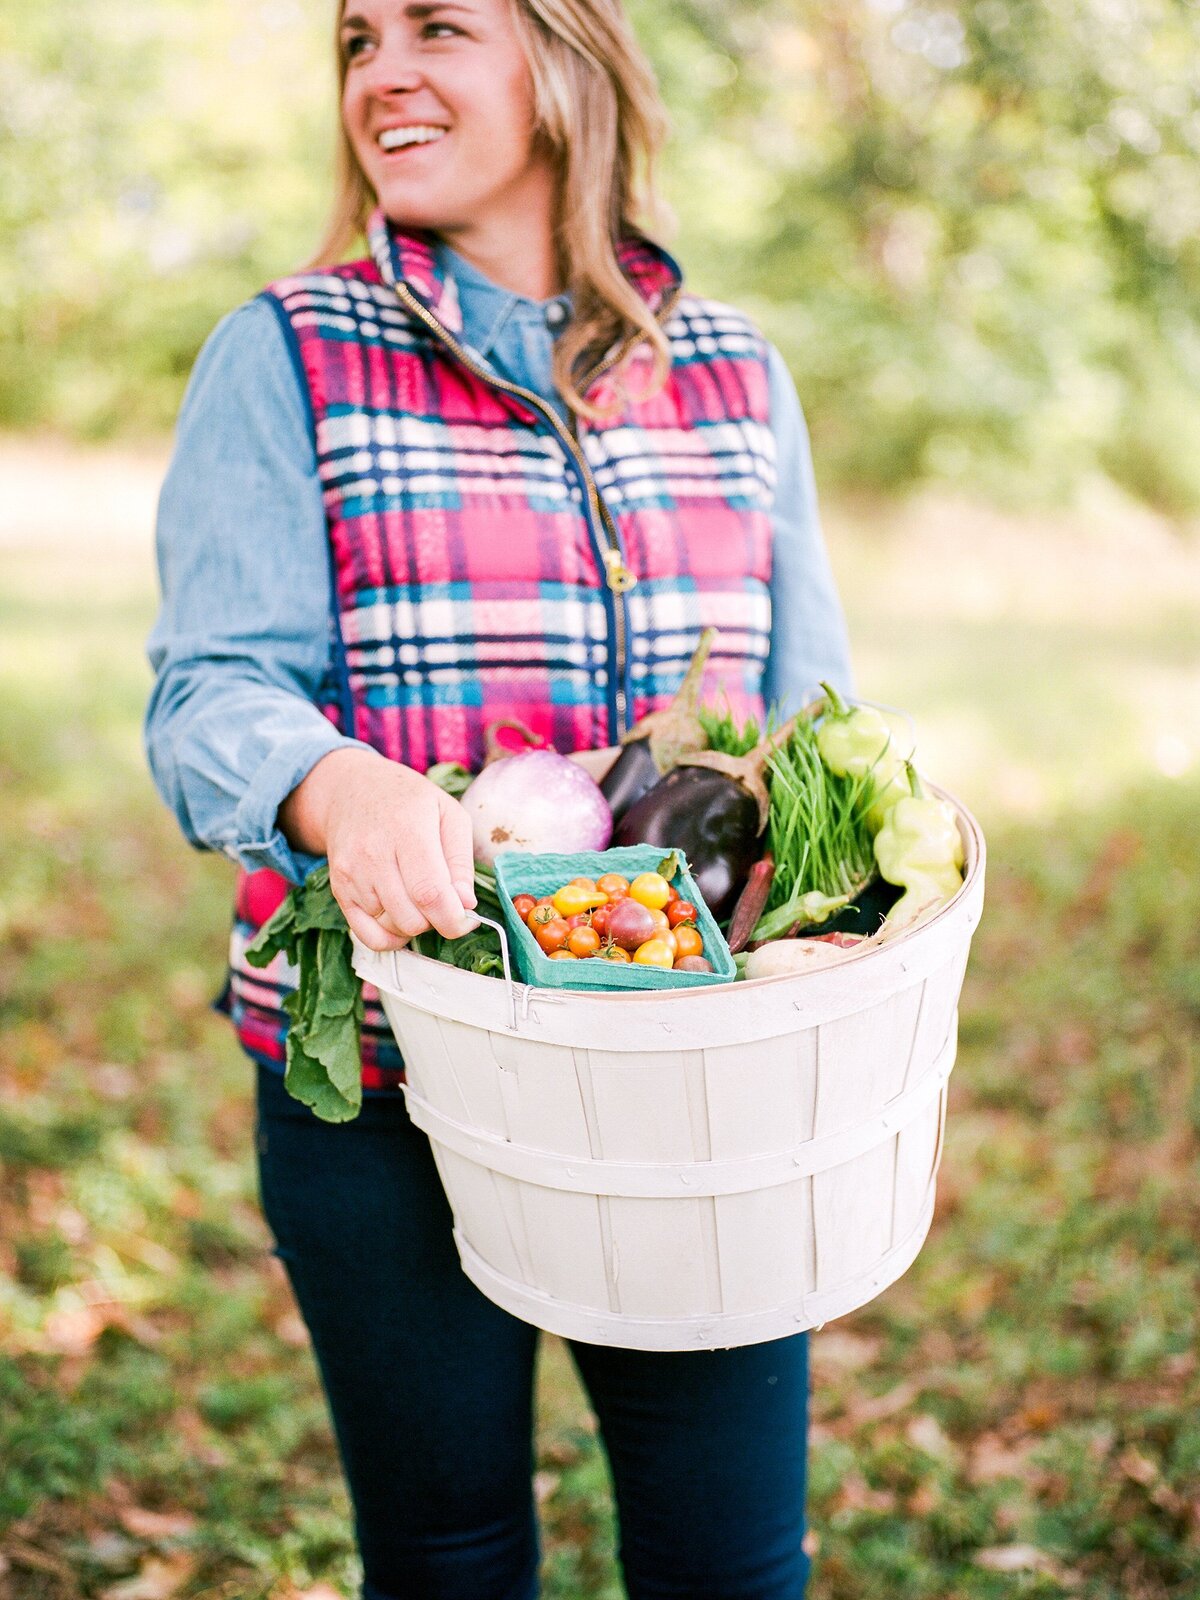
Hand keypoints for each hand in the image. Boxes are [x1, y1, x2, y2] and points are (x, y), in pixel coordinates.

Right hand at [280, 748, 477, 951]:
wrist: (351, 789)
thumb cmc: (409, 801)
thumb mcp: (449, 814)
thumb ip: (461, 860)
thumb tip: (465, 903)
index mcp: (407, 830)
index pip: (430, 893)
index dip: (454, 918)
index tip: (467, 919)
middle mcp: (373, 854)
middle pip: (412, 918)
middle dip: (437, 921)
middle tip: (442, 900)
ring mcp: (351, 874)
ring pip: (393, 928)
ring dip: (415, 924)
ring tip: (419, 897)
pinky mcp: (339, 890)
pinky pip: (368, 936)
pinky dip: (391, 936)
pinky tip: (401, 917)